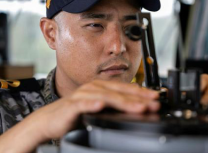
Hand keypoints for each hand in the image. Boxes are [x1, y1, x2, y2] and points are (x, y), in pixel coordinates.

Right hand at [33, 80, 159, 139]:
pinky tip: (101, 105)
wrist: (50, 120)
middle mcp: (94, 88)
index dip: (142, 93)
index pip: (125, 89)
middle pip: (120, 92)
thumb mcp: (99, 109)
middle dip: (139, 98)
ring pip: (106, 97)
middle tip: (154, 103)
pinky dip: (92, 104)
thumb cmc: (75, 115)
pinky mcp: (72, 105)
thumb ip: (115, 108)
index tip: (157, 98)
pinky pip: (83, 104)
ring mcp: (83, 95)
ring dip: (123, 102)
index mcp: (102, 88)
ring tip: (138, 107)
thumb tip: (138, 109)